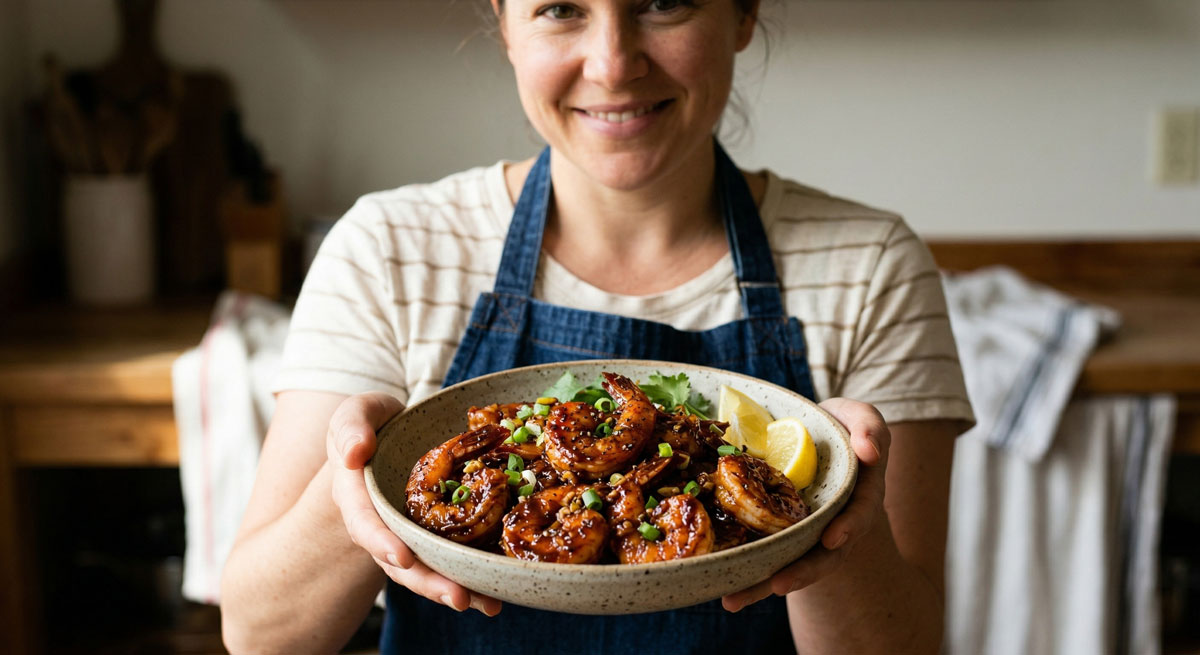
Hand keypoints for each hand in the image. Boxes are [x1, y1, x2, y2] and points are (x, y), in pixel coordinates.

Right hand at [326, 392, 502, 615]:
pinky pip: (449, 559)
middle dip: (428, 582)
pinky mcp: (433, 537)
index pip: (365, 524)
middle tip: (458, 597)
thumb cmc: (373, 423)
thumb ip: (351, 428)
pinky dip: (471, 577)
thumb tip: (353, 454)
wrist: (392, 434)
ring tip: (486, 605)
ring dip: (454, 589)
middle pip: (399, 562)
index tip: (401, 557)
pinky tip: (497, 593)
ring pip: (426, 570)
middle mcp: (381, 526)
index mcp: (357, 497)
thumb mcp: (358, 413)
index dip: (381, 542)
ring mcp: (407, 535)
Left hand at [722, 397, 889, 611]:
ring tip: (734, 601)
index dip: (849, 527)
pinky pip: (766, 558)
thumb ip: (870, 429)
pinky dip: (747, 577)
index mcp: (859, 497)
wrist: (811, 435)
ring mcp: (807, 533)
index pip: (858, 514)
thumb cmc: (839, 425)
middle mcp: (836, 523)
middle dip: (802, 572)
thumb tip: (870, 452)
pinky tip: (723, 593)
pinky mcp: (780, 535)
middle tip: (778, 584)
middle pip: (824, 556)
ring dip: (764, 586)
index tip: (833, 538)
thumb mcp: (860, 417)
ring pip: (790, 565)